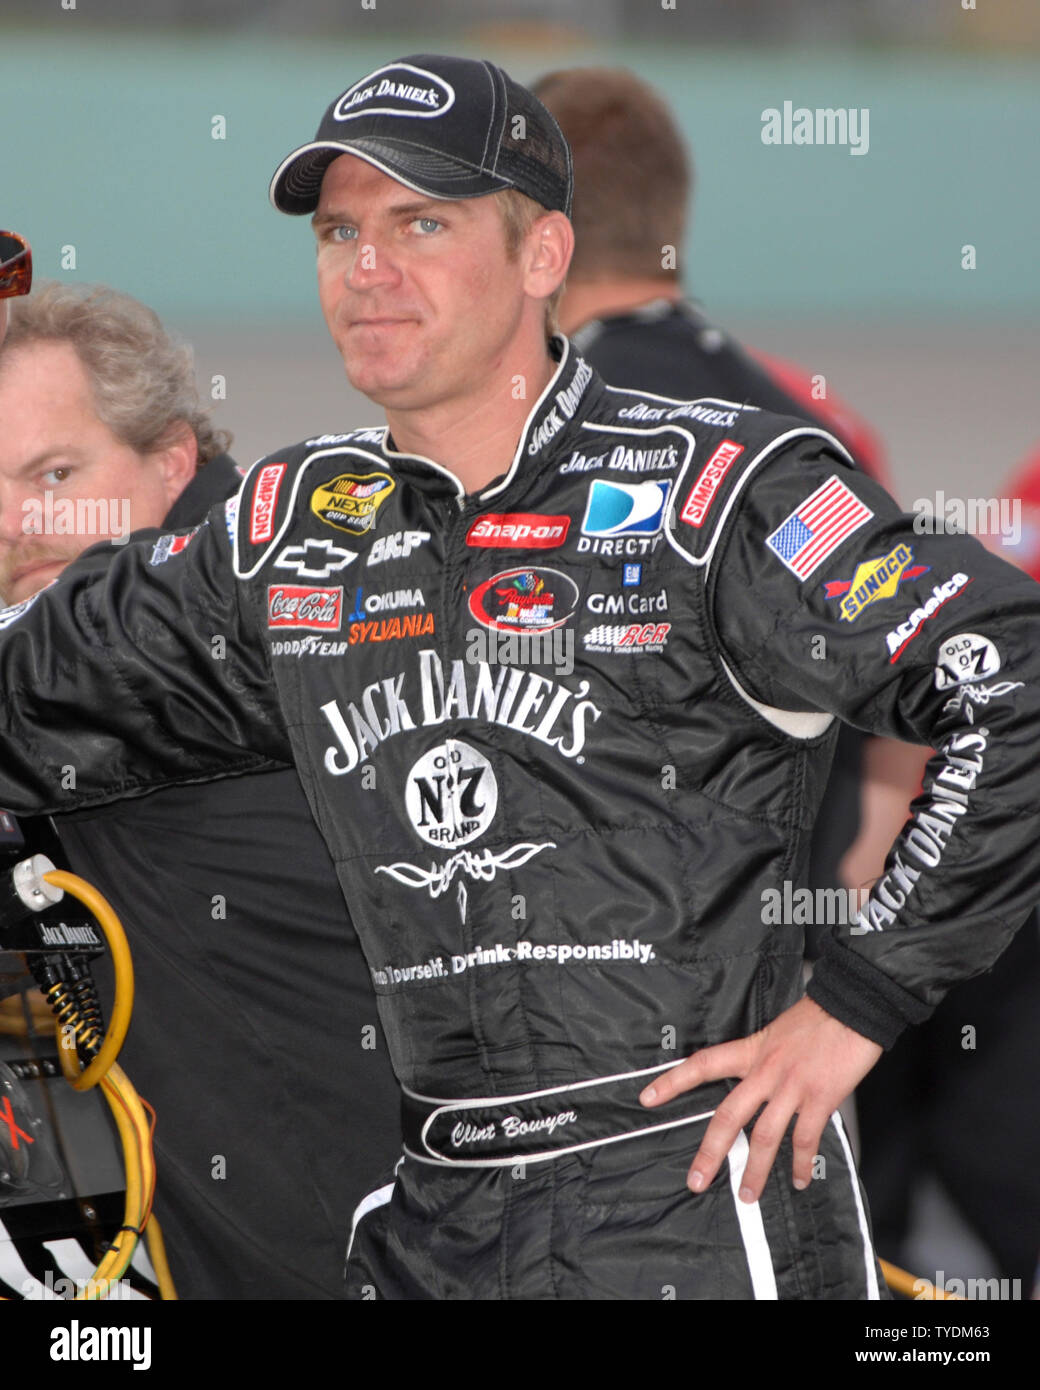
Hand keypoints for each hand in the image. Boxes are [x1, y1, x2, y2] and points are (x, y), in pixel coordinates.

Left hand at [639, 996, 881, 1201]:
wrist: (853, 1006)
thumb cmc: (818, 1016)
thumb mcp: (777, 1030)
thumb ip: (762, 1056)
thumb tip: (754, 1080)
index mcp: (752, 1050)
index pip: (702, 1065)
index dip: (672, 1081)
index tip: (648, 1098)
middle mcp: (766, 1071)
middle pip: (728, 1116)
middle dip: (711, 1152)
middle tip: (696, 1180)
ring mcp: (792, 1087)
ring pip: (764, 1136)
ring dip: (755, 1170)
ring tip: (747, 1194)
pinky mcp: (820, 1099)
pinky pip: (805, 1139)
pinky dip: (802, 1164)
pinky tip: (800, 1179)